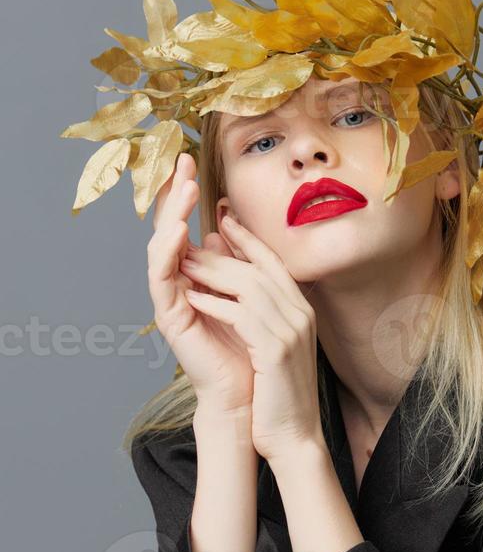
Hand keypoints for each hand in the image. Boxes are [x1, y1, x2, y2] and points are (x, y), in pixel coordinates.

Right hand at [147, 153, 254, 410]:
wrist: (251, 392)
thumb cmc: (251, 346)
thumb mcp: (247, 292)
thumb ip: (232, 262)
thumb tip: (220, 228)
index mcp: (195, 275)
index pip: (185, 225)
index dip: (186, 193)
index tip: (191, 159)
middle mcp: (178, 283)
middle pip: (168, 229)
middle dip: (174, 194)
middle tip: (180, 160)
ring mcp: (171, 298)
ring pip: (162, 247)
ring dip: (171, 215)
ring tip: (184, 188)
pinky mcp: (169, 316)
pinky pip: (162, 277)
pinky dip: (168, 252)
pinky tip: (178, 232)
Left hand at [179, 216, 324, 464]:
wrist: (294, 436)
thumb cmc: (276, 394)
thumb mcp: (269, 345)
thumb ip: (255, 311)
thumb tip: (231, 276)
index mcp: (301, 311)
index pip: (273, 262)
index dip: (247, 238)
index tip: (222, 220)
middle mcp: (301, 315)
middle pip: (257, 269)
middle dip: (220, 253)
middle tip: (188, 242)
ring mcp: (291, 331)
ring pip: (248, 286)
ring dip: (212, 273)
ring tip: (183, 265)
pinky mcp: (276, 350)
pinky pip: (241, 315)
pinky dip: (214, 304)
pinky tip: (192, 299)